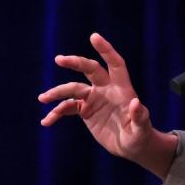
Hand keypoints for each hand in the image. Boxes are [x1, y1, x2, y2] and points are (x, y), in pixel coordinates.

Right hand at [38, 33, 175, 177]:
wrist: (131, 146)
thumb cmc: (140, 136)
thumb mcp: (142, 129)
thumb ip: (140, 116)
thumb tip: (135, 103)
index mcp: (122, 89)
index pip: (115, 64)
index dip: (106, 50)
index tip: (93, 37)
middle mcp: (107, 90)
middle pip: (90, 69)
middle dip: (75, 62)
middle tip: (59, 59)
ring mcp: (94, 99)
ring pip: (73, 89)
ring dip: (57, 92)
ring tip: (42, 98)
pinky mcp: (85, 110)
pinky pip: (67, 107)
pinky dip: (56, 113)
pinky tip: (46, 121)